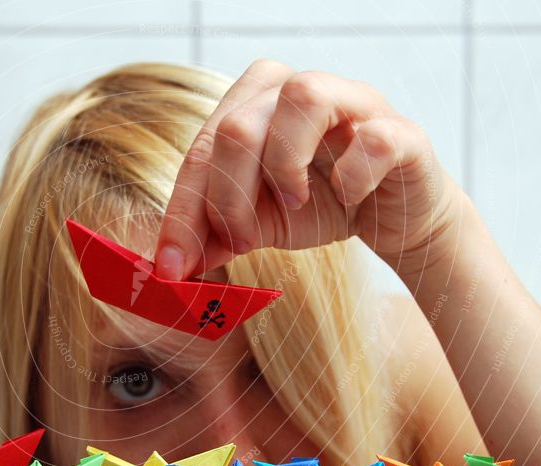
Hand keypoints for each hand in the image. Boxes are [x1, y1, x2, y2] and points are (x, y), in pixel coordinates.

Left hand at [154, 59, 463, 279]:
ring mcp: (354, 102)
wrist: (393, 218)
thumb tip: (171, 264)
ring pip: (303, 96)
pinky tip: (348, 198)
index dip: (181, 213)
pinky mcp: (402, 130)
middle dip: (228, 198)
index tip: (171, 267)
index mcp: (252, 104)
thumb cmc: (320, 208)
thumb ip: (216, 233)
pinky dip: (353, 176)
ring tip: (294, 204)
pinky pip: (372, 138)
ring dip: (285, 166)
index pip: (201, 152)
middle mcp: (297, 89)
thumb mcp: (258, 223)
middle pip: (238, 125)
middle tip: (242, 241)